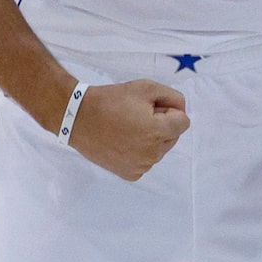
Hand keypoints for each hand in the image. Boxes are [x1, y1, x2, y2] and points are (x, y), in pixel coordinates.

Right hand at [68, 79, 188, 179]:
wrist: (78, 118)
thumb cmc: (110, 100)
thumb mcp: (145, 87)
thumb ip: (172, 97)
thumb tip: (182, 111)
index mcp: (158, 132)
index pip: (183, 122)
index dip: (169, 110)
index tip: (150, 107)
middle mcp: (152, 154)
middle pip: (173, 137)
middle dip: (161, 125)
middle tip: (136, 115)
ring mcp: (141, 166)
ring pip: (160, 150)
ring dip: (151, 139)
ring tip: (126, 128)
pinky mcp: (130, 174)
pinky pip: (146, 161)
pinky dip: (140, 152)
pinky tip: (123, 142)